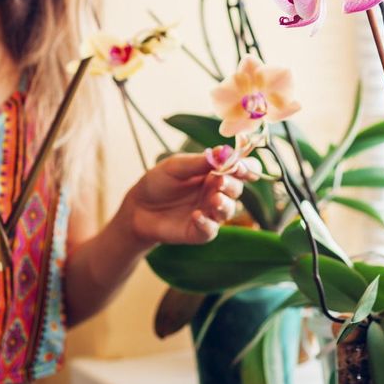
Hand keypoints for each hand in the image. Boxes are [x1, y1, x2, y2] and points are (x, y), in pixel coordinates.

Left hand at [118, 153, 258, 248]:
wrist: (137, 208)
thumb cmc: (158, 183)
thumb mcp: (175, 167)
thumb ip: (199, 162)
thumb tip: (224, 151)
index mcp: (214, 173)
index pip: (240, 170)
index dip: (247, 168)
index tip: (243, 167)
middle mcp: (216, 193)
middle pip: (236, 189)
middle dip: (231, 184)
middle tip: (219, 181)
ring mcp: (209, 213)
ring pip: (228, 210)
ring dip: (224, 204)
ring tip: (214, 199)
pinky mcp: (199, 232)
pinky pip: (210, 230)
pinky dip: (206, 223)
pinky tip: (195, 216)